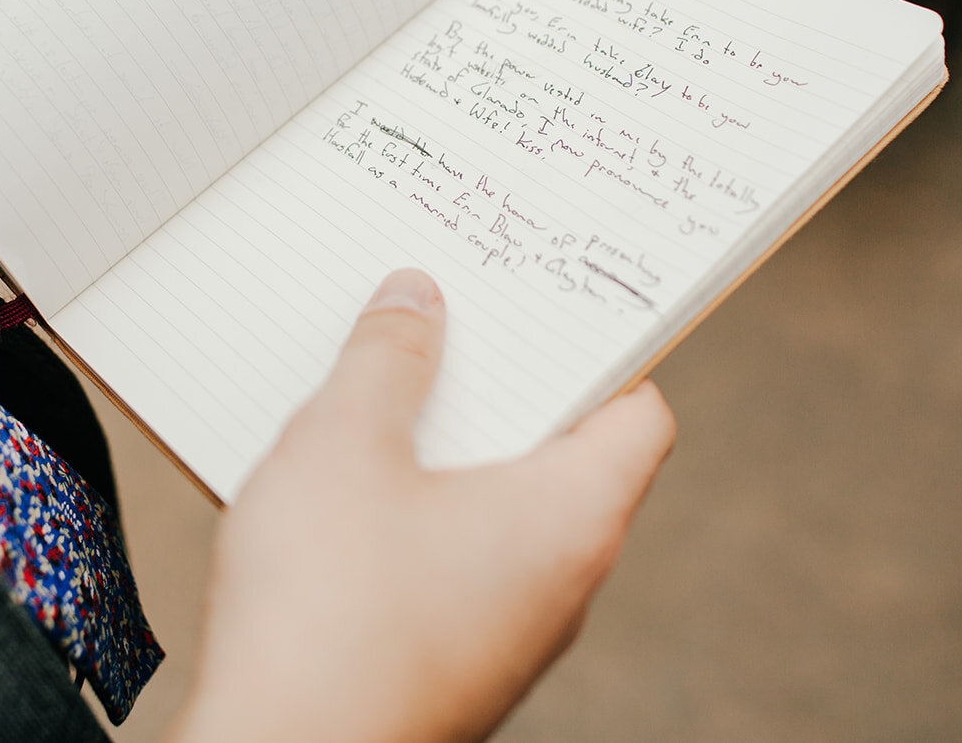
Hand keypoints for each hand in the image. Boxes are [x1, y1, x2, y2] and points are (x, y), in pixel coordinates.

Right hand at [167, 269, 674, 742]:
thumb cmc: (323, 614)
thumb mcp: (344, 445)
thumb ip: (386, 359)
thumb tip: (416, 300)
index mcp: (570, 518)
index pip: (637, 414)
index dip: (600, 349)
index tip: (542, 307)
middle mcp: (559, 582)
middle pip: (560, 453)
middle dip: (494, 386)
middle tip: (438, 326)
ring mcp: (506, 631)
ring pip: (495, 509)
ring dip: (441, 450)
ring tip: (370, 398)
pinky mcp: (448, 661)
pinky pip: (450, 562)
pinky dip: (410, 515)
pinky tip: (335, 493)